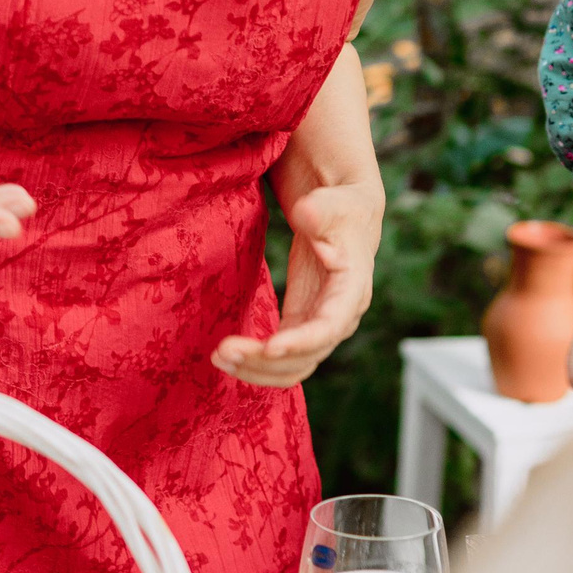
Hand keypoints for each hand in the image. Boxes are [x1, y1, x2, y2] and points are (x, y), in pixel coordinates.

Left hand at [214, 182, 380, 386]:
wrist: (344, 219)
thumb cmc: (340, 208)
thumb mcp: (334, 203)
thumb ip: (321, 210)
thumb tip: (306, 213)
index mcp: (353, 290)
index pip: (330, 327)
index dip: (301, 342)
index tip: (268, 348)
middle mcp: (341, 318)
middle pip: (306, 357)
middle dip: (265, 361)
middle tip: (223, 351)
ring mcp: (321, 328)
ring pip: (293, 367)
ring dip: (257, 369)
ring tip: (219, 357)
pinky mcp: (302, 326)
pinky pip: (283, 359)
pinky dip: (257, 363)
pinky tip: (229, 356)